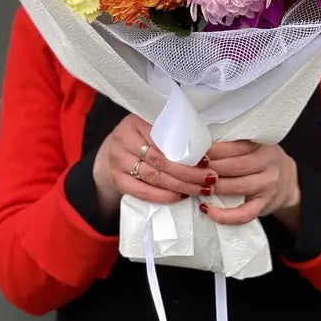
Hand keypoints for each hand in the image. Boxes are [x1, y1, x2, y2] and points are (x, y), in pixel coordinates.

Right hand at [92, 114, 216, 220]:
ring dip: (180, 186)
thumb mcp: (149, 128)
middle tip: (209, 179)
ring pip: (153, 178)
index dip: (185, 152)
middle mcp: (122, 142)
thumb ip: (168, 135)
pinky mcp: (117, 181)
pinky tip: (179, 196)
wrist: (111, 151)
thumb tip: (202, 149)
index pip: (162, 140)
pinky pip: (142, 192)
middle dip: (187, 173)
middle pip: (159, 161)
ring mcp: (117, 163)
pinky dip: (163, 196)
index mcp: (133, 124)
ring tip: (199, 189)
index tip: (207, 161)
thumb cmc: (138, 138)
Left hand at [202, 141, 301, 229]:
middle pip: (235, 166)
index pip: (236, 146)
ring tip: (196, 186)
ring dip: (213, 188)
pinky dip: (224, 215)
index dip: (214, 150)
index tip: (197, 151)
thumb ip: (235, 144)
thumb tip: (200, 145)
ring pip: (238, 187)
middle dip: (210, 168)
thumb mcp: (255, 146)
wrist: (289, 181)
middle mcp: (268, 165)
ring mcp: (268, 186)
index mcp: (262, 146)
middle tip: (192, 169)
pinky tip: (207, 210)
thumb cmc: (263, 160)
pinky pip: (244, 214)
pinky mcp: (264, 205)